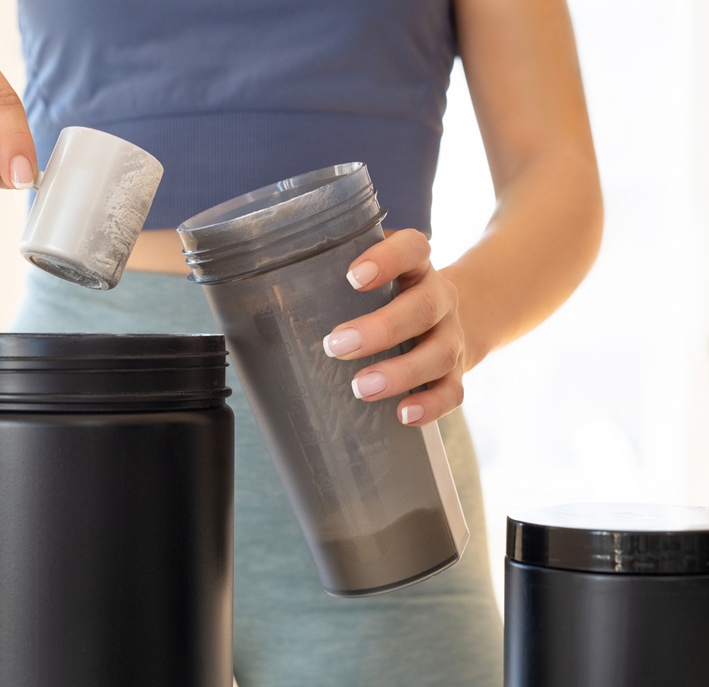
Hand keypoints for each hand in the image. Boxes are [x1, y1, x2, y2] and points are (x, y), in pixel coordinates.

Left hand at [321, 229, 464, 425]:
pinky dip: (430, 405)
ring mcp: (451, 336)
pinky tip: (402, 415)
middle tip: (336, 346)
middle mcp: (440, 298)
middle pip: (423, 308)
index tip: (353, 277)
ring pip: (439, 353)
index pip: (413, 249)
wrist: (452, 318)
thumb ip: (327, 282)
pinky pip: (452, 391)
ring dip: (400, 373)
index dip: (388, 259)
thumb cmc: (390, 298)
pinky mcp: (456, 372)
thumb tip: (251, 310)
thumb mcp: (370, 280)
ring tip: (361, 389)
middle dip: (381, 329)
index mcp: (416, 267)